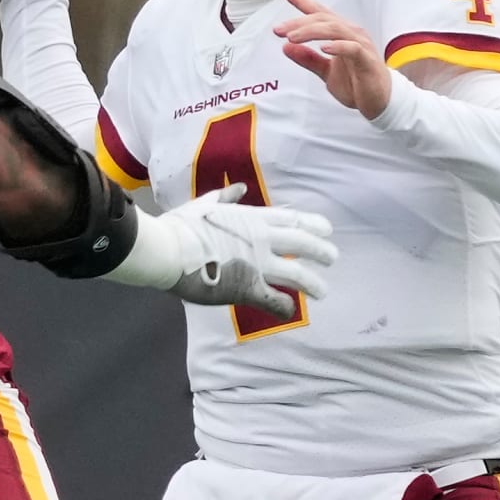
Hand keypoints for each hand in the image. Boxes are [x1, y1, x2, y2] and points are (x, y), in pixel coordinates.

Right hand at [161, 183, 336, 316]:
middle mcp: (260, 238)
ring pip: (296, 273)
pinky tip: (289, 310)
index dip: (312, 224)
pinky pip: (274, 300)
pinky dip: (284, 306)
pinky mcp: (248, 288)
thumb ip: (225, 198)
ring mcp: (257, 263)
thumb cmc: (180, 226)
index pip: (290, 219)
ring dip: (312, 282)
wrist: (167, 249)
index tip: (327, 229)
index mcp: (250, 218)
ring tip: (323, 291)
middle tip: (332, 257)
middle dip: (320, 250)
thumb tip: (240, 188)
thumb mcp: (204, 204)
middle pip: (301, 243)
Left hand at [273, 0, 391, 119]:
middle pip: (323, 19)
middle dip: (299, 22)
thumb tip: (286, 47)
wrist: (380, 102)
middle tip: (278, 30)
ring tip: (292, 37)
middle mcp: (351, 33)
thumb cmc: (356, 83)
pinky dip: (337, 46)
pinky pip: (352, 48)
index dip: (302, 0)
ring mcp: (361, 44)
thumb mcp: (325, 72)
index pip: (319, 12)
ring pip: (335, 29)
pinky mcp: (367, 59)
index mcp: (340, 33)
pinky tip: (323, 48)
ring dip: (312, 31)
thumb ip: (308, 59)